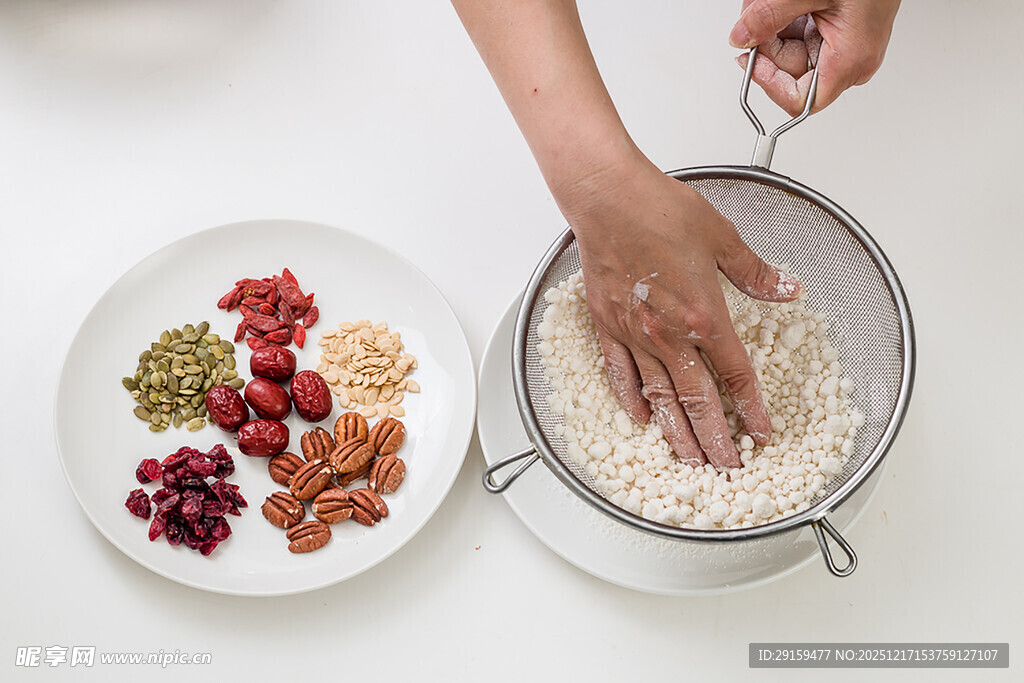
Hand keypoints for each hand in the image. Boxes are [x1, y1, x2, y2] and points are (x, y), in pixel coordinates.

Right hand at [565, 154, 802, 468]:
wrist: (609, 199)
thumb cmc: (660, 211)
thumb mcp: (723, 238)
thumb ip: (756, 272)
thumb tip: (788, 288)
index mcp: (705, 315)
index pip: (735, 374)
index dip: (752, 408)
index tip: (761, 433)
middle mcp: (670, 334)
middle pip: (697, 399)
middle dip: (715, 440)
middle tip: (727, 470)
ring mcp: (636, 334)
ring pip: (659, 397)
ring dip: (677, 433)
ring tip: (689, 461)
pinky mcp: (609, 326)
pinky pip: (620, 373)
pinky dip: (632, 400)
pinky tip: (641, 419)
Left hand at [729, 0, 900, 114]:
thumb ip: (771, 16)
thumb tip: (741, 37)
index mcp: (850, 61)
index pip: (798, 100)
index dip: (769, 83)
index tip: (750, 60)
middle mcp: (851, 61)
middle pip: (790, 71)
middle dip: (768, 43)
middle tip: (757, 14)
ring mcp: (846, 48)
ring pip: (792, 50)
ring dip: (775, 26)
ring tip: (773, 0)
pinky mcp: (840, 34)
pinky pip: (802, 35)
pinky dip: (787, 19)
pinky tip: (786, 2)